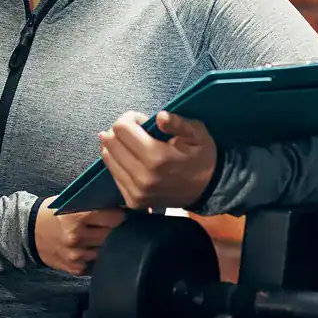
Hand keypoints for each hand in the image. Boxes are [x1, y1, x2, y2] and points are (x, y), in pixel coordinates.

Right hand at [34, 196, 126, 275]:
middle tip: (115, 226)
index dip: (121, 215)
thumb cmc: (50, 215)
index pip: (114, 217)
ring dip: (107, 245)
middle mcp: (77, 237)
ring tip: (101, 237)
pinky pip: (97, 263)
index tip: (123, 214)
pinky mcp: (76, 268)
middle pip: (113, 235)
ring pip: (107, 251)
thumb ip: (91, 205)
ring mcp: (77, 255)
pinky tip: (90, 249)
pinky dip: (96, 256)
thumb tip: (118, 205)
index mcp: (76, 217)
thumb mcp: (67, 203)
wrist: (27, 233)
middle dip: (116, 230)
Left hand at [100, 110, 217, 210]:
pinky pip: (114, 175)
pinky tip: (131, 159)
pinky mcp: (133, 201)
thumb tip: (160, 117)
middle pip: (111, 143)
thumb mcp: (197, 134)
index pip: (121, 128)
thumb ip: (178, 123)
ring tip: (132, 144)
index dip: (129, 118)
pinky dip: (118, 163)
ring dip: (116, 146)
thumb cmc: (201, 157)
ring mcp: (137, 192)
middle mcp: (143, 177)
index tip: (141, 120)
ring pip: (108, 158)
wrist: (208, 189)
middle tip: (136, 131)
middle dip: (120, 131)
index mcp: (157, 158)